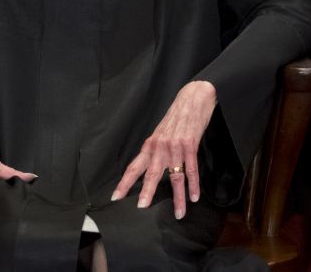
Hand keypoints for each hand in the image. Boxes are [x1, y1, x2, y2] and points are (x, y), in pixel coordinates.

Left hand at [111, 80, 216, 218]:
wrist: (193, 98)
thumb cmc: (177, 116)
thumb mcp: (161, 132)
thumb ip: (155, 149)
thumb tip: (150, 166)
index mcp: (151, 144)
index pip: (134, 167)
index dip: (125, 183)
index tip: (116, 197)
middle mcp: (160, 147)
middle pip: (152, 174)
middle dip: (147, 192)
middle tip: (141, 207)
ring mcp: (176, 147)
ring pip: (175, 177)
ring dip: (178, 197)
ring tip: (180, 213)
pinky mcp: (190, 145)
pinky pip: (191, 170)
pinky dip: (193, 185)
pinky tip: (194, 196)